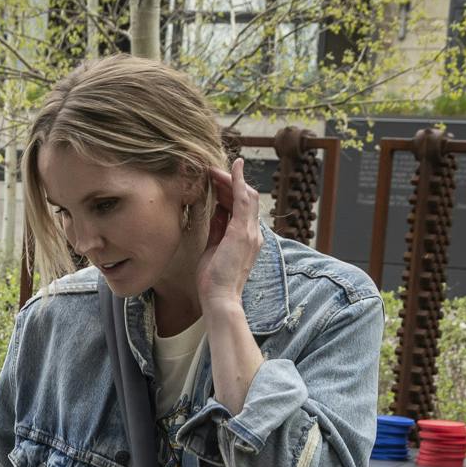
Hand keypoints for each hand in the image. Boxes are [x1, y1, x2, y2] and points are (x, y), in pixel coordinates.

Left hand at [196, 159, 262, 313]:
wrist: (220, 298)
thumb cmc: (214, 280)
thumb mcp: (214, 249)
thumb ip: (218, 230)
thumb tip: (217, 212)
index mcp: (247, 239)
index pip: (242, 209)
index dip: (231, 193)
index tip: (218, 184)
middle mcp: (253, 233)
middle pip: (246, 199)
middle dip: (229, 184)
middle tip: (212, 174)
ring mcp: (250, 232)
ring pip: (246, 195)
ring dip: (230, 180)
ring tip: (214, 171)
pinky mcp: (242, 231)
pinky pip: (242, 199)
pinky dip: (238, 181)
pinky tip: (233, 168)